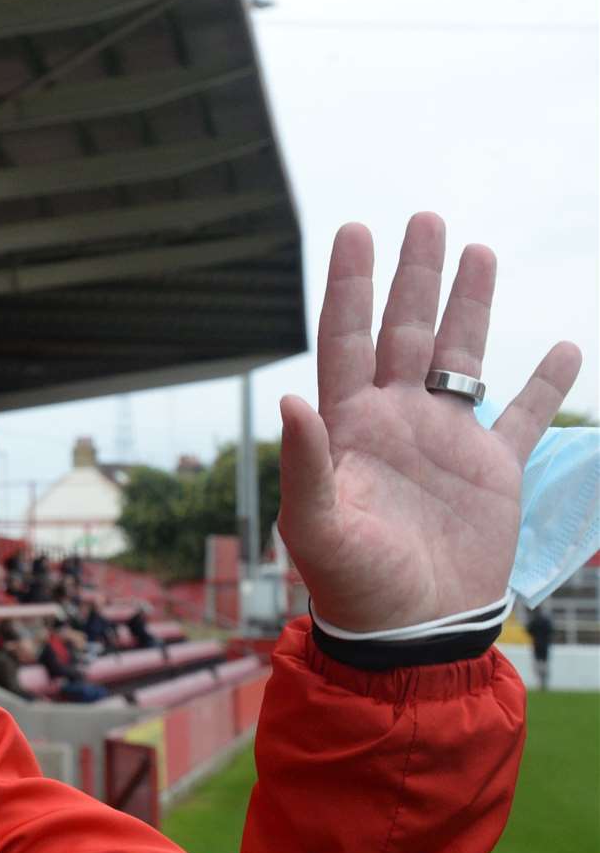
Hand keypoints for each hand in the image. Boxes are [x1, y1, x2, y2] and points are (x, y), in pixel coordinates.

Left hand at [277, 213, 582, 632]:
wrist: (411, 633)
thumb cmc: (350, 584)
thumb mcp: (316, 525)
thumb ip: (304, 463)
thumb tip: (289, 397)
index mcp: (348, 425)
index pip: (346, 339)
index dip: (351, 287)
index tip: (356, 231)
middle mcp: (394, 420)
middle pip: (403, 331)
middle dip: (413, 276)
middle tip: (424, 218)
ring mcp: (445, 441)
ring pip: (460, 356)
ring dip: (469, 307)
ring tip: (479, 250)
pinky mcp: (492, 471)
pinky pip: (524, 417)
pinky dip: (544, 383)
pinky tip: (562, 346)